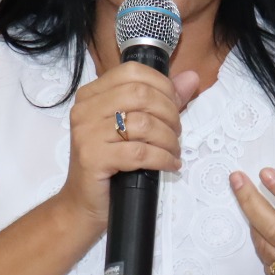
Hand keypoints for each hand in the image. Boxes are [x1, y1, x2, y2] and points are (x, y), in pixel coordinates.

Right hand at [57, 62, 199, 225]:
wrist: (83, 203)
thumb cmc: (110, 164)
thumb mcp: (133, 127)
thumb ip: (161, 99)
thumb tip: (191, 78)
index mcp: (91, 95)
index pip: (132, 72)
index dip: (162, 86)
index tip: (175, 105)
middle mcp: (85, 109)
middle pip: (140, 95)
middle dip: (169, 113)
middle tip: (176, 132)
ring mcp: (86, 133)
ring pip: (143, 124)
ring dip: (168, 139)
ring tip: (173, 150)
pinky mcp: (93, 158)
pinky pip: (139, 152)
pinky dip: (162, 158)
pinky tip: (170, 164)